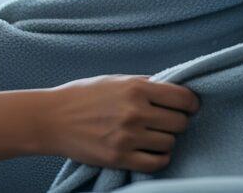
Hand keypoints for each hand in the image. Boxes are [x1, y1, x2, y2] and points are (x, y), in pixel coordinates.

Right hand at [41, 74, 199, 172]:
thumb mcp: (116, 80)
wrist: (52, 118)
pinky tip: (151, 151)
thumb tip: (173, 88)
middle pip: (180, 123)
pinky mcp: (120, 158)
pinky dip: (159, 158)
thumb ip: (145, 84)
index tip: (189, 107)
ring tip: (154, 135)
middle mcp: (135, 112)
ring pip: (170, 143)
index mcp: (137, 88)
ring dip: (166, 140)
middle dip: (177, 121)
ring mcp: (128, 137)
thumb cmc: (83, 96)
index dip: (191, 103)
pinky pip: (157, 163)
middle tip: (167, 121)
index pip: (183, 98)